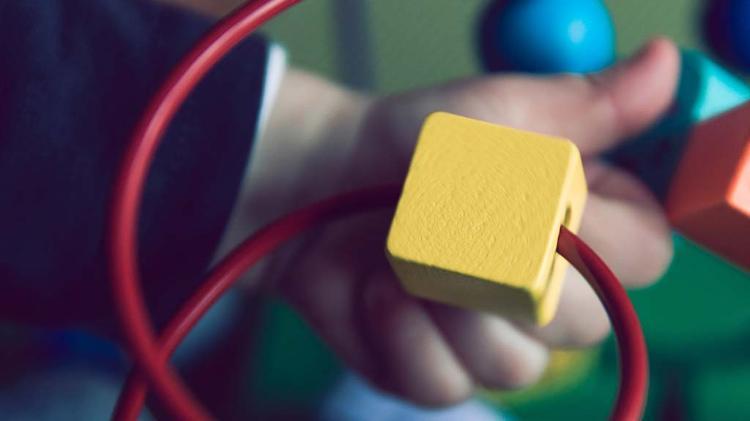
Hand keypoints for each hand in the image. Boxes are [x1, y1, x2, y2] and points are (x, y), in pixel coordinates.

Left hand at [247, 38, 678, 405]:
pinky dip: (402, 334)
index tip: (536, 195)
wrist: (323, 184)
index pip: (641, 258)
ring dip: (447, 303)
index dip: (595, 235)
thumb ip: (582, 107)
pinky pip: (443, 381)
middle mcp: (549, 292)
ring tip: (407, 253)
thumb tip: (662, 68)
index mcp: (584, 224)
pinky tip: (380, 292)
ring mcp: (494, 339)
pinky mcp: (437, 372)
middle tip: (454, 221)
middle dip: (507, 271)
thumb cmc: (411, 143)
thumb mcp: (495, 111)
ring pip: (513, 365)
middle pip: (582, 323)